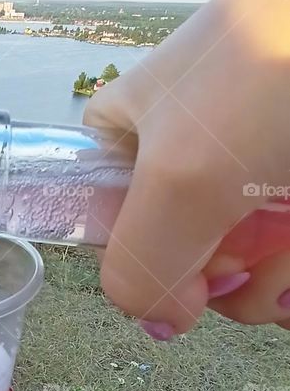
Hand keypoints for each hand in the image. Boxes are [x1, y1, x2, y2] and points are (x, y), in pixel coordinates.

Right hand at [84, 0, 289, 335]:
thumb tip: (158, 320)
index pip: (118, 240)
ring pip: (252, 271)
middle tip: (258, 242)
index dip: (158, 268)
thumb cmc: (265, 70)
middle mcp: (190, 162)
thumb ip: (141, 264)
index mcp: (130, 143)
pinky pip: (287, 264)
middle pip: (193, 266)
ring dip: (278, 274)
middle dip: (233, 274)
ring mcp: (251, 175)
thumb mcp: (178, 177)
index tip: (197, 263)